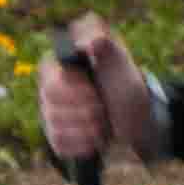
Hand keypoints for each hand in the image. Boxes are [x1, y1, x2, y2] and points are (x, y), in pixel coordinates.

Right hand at [37, 17, 129, 172]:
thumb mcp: (121, 61)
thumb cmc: (124, 82)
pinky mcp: (56, 133)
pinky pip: (58, 143)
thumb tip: (94, 40)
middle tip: (102, 109)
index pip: (51, 81)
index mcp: (59, 63)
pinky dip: (82, 144)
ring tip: (103, 123)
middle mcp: (49, 87)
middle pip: (51, 106)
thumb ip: (108, 46)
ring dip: (86, 129)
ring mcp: (50, 111)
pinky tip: (95, 138)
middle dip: (84, 112)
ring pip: (54, 126)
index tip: (93, 92)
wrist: (134, 114)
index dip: (73, 91)